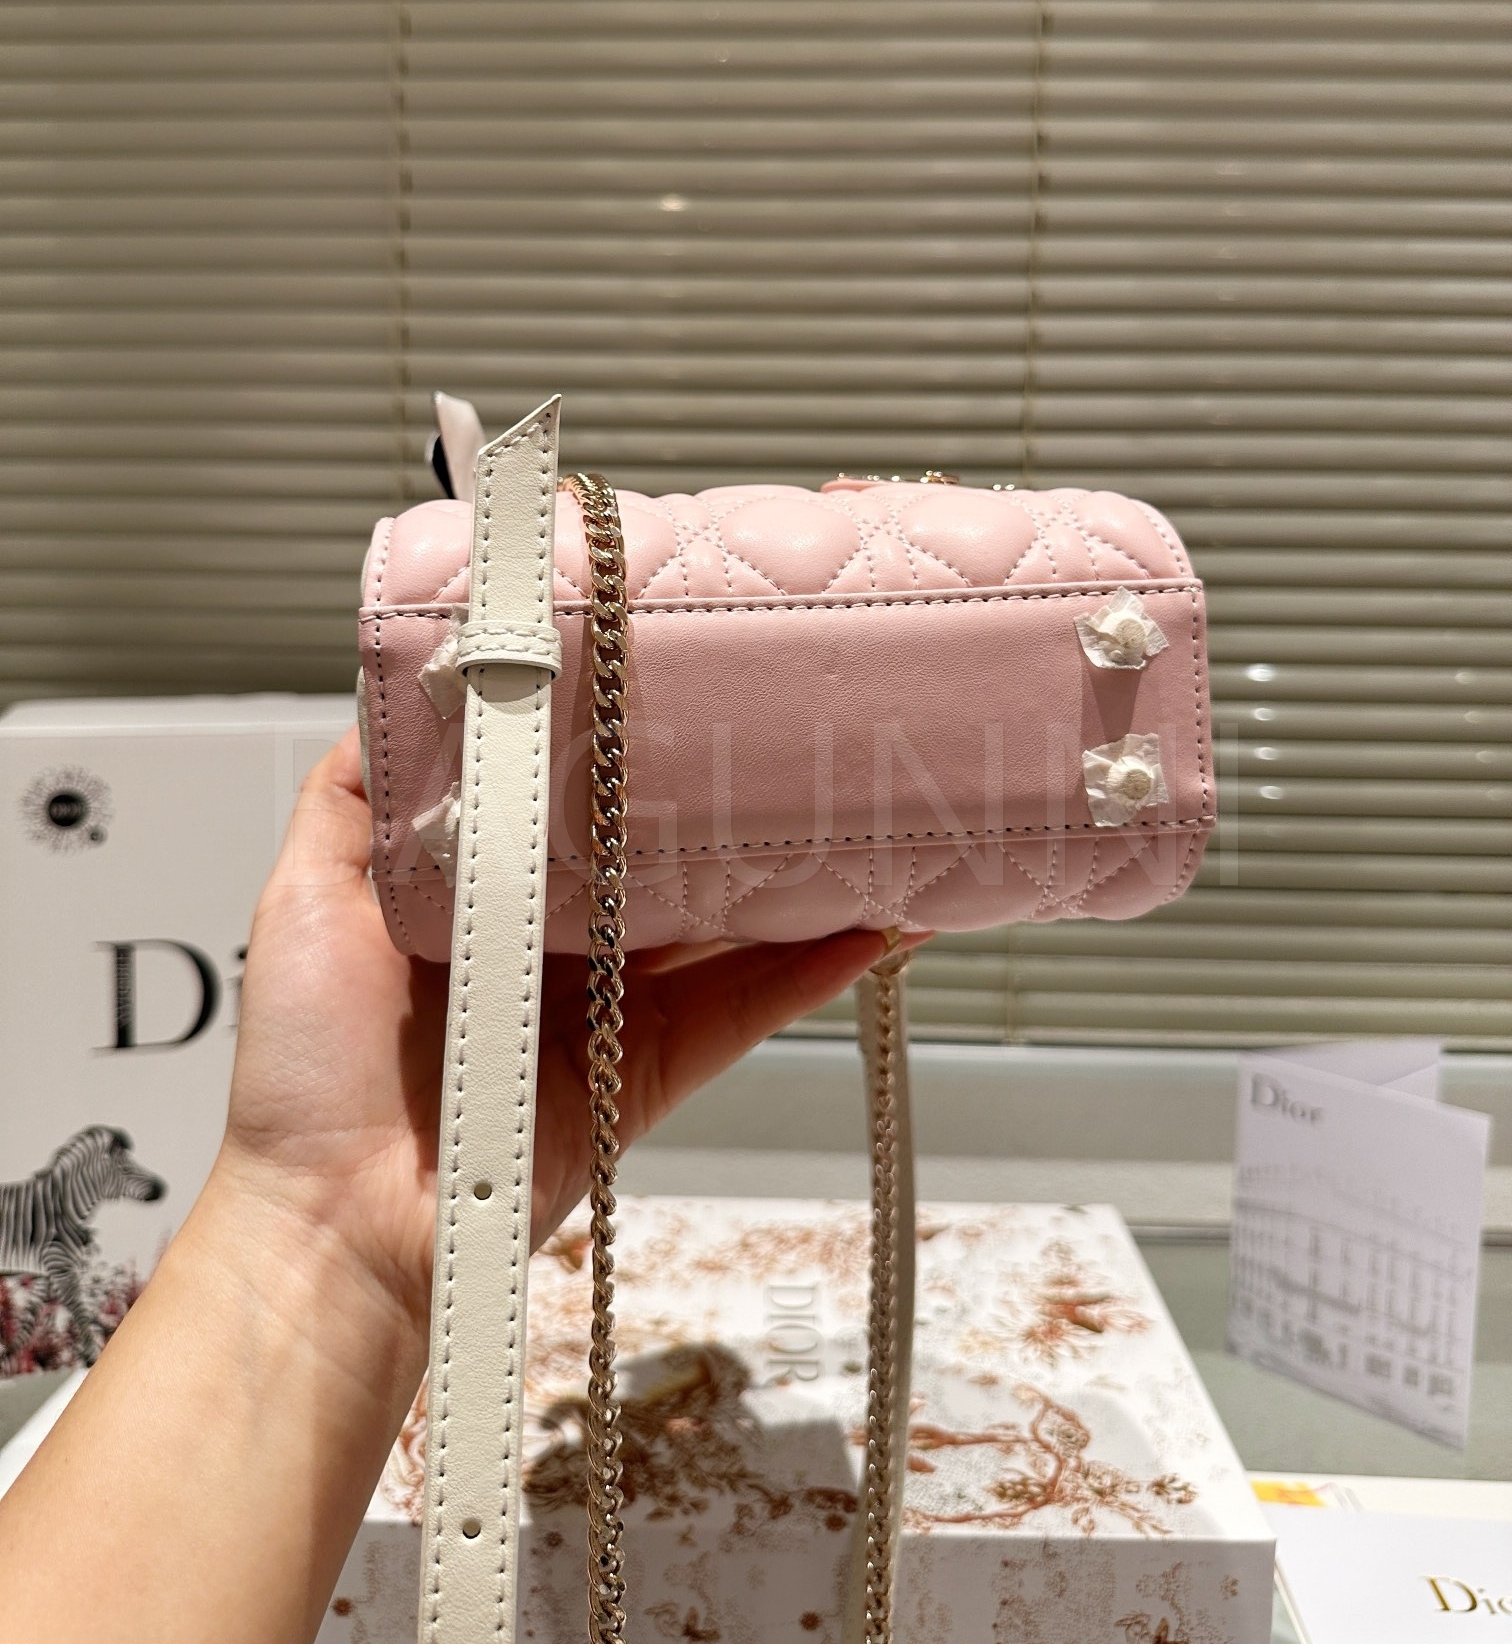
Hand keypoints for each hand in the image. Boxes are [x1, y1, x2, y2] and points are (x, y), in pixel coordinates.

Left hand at [214, 726, 922, 1338]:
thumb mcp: (308, 894)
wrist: (336, 1220)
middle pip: (666, 861)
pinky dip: (816, 971)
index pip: (577, 807)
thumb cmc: (309, 1067)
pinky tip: (877, 924)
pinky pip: (749, 1009)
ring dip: (800, 882)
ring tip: (868, 817)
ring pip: (726, 929)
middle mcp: (558, 945)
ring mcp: (614, 1010)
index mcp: (486, 896)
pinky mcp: (653, 1072)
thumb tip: (408, 689)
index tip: (684, 684)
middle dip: (728, 805)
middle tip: (799, 735)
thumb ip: (354, 795)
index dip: (632, 751)